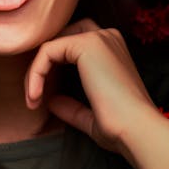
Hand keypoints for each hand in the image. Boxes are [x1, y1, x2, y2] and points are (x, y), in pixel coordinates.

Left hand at [25, 18, 168, 168]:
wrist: (136, 130)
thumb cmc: (120, 127)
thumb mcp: (91, 116)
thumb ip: (71, 107)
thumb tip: (52, 101)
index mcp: (112, 50)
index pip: (71, 46)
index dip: (51, 68)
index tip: (40, 100)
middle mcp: (107, 37)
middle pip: (60, 38)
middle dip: (42, 64)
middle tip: (33, 96)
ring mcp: (98, 38)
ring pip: (51, 44)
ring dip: (35, 72)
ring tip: (32, 99)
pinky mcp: (86, 44)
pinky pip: (47, 50)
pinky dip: (36, 73)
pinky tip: (36, 96)